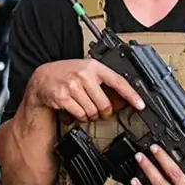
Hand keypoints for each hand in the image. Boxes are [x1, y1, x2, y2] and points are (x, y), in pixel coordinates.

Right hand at [26, 58, 145, 122]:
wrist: (43, 77)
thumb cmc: (68, 75)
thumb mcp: (88, 74)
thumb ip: (104, 85)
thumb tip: (122, 102)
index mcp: (94, 67)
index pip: (118, 81)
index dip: (131, 95)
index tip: (140, 105)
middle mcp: (84, 74)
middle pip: (105, 104)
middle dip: (104, 112)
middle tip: (100, 110)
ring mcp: (73, 85)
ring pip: (92, 112)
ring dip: (90, 115)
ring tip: (83, 107)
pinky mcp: (63, 97)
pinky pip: (80, 115)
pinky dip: (79, 117)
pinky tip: (75, 110)